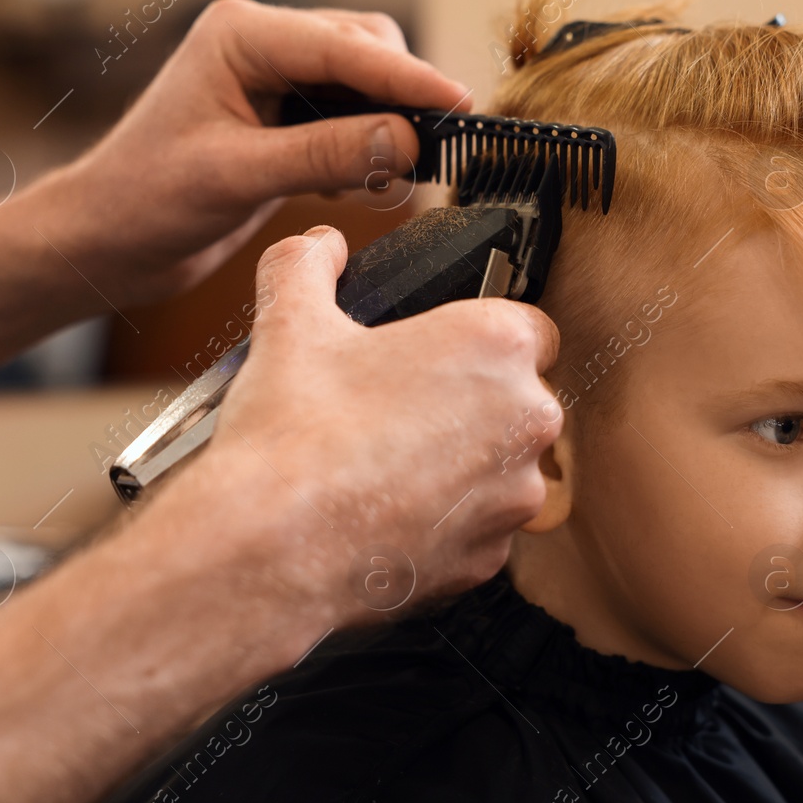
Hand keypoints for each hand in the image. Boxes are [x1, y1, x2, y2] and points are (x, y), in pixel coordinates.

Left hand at [9, 0, 469, 306]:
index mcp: (241, 34)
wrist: (108, 241)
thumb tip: (406, 141)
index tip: (459, 106)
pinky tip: (351, 183)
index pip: (346, 47)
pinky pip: (354, 118)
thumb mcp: (238, 178)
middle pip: (369, 51)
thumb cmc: (145, 201)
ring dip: (386, 127)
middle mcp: (262, 43)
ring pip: (368, 85)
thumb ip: (325, 154)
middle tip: (430, 157)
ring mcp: (275, 78)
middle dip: (402, 100)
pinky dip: (367, 149)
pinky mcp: (286, 116)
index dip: (409, 79)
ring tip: (387, 178)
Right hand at [149, 226, 562, 653]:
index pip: (529, 329)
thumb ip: (308, 263)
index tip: (438, 355)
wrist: (273, 549)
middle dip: (471, 404)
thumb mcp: (290, 321)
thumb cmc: (293, 435)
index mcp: (497, 346)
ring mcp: (515, 494)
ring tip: (389, 465)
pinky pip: (481, 527)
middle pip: (519, 400)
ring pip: (503, 468)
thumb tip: (320, 246)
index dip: (479, 340)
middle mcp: (527, 418)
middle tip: (402, 410)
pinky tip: (388, 513)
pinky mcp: (492, 557)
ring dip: (462, 465)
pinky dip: (445, 521)